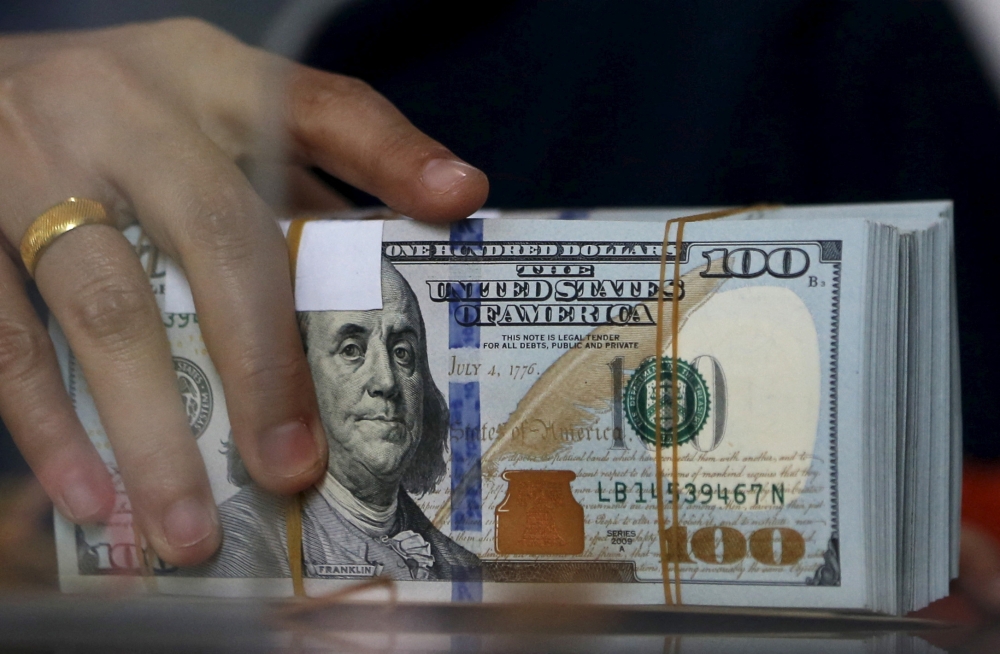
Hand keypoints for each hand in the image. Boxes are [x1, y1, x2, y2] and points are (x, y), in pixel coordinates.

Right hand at [0, 19, 487, 565]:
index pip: (320, 105)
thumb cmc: (115, 117)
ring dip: (156, 429)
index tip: (458, 200)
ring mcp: (32, 166)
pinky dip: (50, 425)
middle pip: (220, 232)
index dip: (392, 151)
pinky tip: (93, 495)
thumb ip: (285, 183)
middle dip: (266, 361)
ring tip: (193, 526)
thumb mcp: (202, 115)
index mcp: (210, 80)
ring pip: (107, 304)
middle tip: (296, 468)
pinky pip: (5, 338)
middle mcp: (127, 113)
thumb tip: (367, 286)